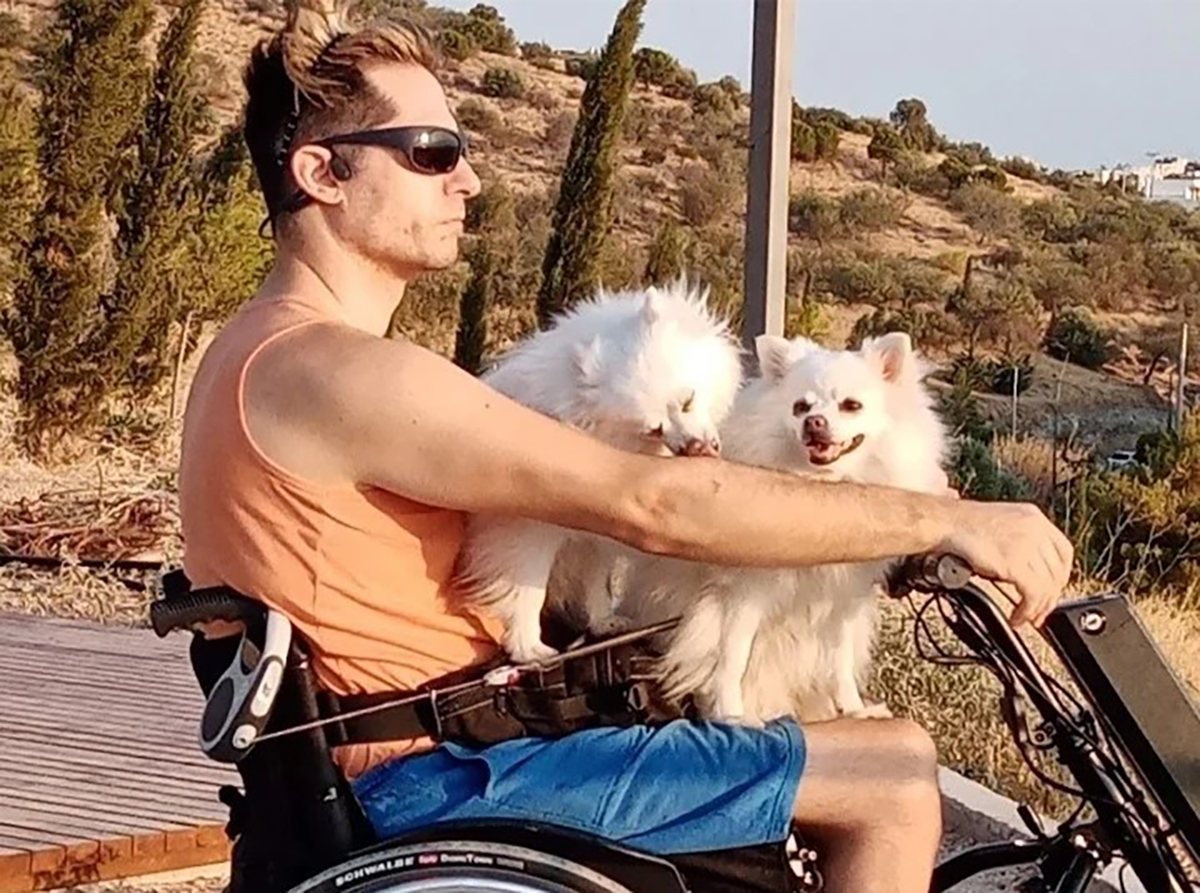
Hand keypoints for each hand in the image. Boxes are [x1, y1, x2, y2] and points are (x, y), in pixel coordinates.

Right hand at [937, 501, 1073, 627]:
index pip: (1064, 551)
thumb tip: (1028, 568)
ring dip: (1038, 609)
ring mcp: (1027, 546)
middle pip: (1057, 572)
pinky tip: (1017, 617)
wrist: (944, 523)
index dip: (1061, 575)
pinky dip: (1027, 611)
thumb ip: (1020, 541)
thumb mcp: (1001, 525)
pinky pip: (1033, 595)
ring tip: (1026, 619)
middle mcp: (1035, 529)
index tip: (1053, 589)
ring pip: (1047, 587)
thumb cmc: (961, 524)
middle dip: (1050, 598)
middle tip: (1041, 612)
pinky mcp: (1016, 563)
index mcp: (1034, 517)